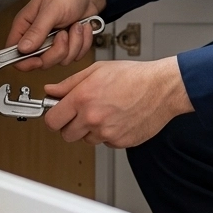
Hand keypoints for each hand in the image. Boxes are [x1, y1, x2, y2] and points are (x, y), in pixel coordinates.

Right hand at [6, 0, 106, 71]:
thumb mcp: (52, 10)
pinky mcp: (68, 46)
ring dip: (74, 43)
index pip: (15, 52)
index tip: (38, 60)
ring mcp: (53, 43)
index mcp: (25, 25)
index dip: (24, 61)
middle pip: (41, 61)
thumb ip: (37, 30)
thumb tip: (23, 48)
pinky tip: (82, 28)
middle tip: (63, 33)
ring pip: (60, 60)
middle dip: (57, 50)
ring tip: (75, 26)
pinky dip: (83, 43)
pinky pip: (75, 57)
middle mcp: (37, 36)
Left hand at [42, 58, 192, 148]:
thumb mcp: (97, 70)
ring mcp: (106, 133)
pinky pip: (105, 142)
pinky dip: (108, 134)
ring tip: (105, 112)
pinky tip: (117, 118)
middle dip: (71, 125)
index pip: (52, 121)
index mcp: (83, 98)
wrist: (161, 88)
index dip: (54, 117)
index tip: (58, 114)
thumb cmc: (134, 76)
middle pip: (66, 134)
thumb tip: (51, 90)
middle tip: (82, 113)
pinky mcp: (119, 142)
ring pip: (86, 140)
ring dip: (90, 130)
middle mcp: (92, 118)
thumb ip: (69, 83)